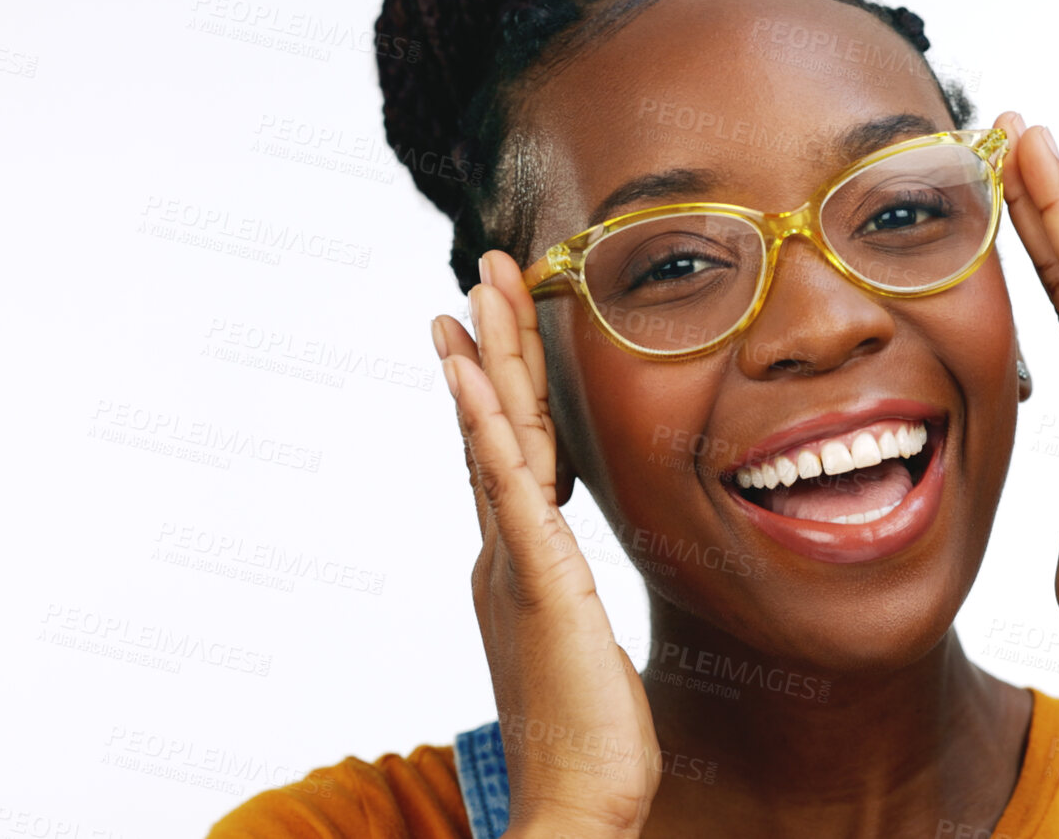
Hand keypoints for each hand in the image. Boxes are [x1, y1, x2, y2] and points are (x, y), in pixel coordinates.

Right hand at [433, 250, 659, 838]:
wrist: (578, 800)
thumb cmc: (589, 734)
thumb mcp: (578, 639)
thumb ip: (562, 597)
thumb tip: (558, 578)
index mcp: (518, 558)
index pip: (509, 450)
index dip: (499, 384)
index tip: (487, 325)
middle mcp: (505, 549)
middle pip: (493, 426)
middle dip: (486, 345)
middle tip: (476, 273)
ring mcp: (515, 561)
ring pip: (495, 440)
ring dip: (482, 361)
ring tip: (468, 294)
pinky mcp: (538, 581)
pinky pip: (509, 489)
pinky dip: (483, 427)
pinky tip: (470, 377)